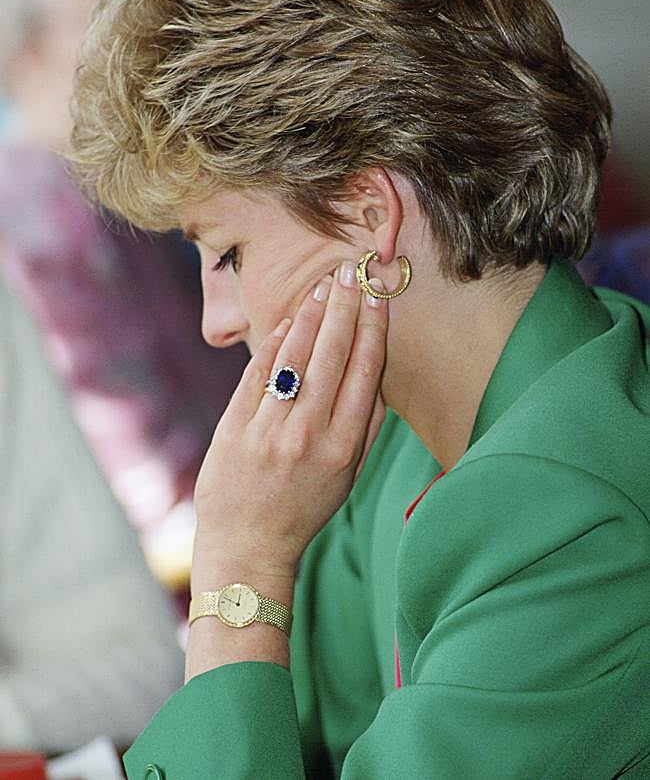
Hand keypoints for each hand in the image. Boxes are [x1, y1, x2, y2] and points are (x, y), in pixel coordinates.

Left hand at [192, 260, 387, 583]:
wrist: (248, 545)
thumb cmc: (303, 509)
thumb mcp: (348, 476)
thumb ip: (365, 426)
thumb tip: (376, 373)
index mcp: (344, 448)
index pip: (364, 372)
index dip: (372, 328)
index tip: (377, 296)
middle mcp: (309, 435)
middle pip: (332, 355)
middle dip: (344, 307)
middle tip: (351, 271)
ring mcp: (269, 430)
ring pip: (294, 357)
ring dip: (311, 315)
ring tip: (323, 286)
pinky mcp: (234, 428)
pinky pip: (258, 373)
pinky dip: (273, 342)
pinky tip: (288, 319)